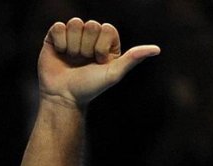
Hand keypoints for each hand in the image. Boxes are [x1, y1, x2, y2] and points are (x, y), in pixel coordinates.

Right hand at [38, 17, 159, 108]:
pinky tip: (61, 54)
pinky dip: (60, 43)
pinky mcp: (55, 37)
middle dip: (88, 46)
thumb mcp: (114, 73)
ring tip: (73, 59)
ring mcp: (72, 36)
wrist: (64, 96)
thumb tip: (157, 49)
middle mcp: (90, 38)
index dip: (102, 45)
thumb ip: (134, 58)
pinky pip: (59, 27)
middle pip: (91, 24)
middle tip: (85, 61)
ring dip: (74, 45)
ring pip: (75, 23)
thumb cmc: (91, 87)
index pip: (107, 28)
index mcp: (107, 44)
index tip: (99, 61)